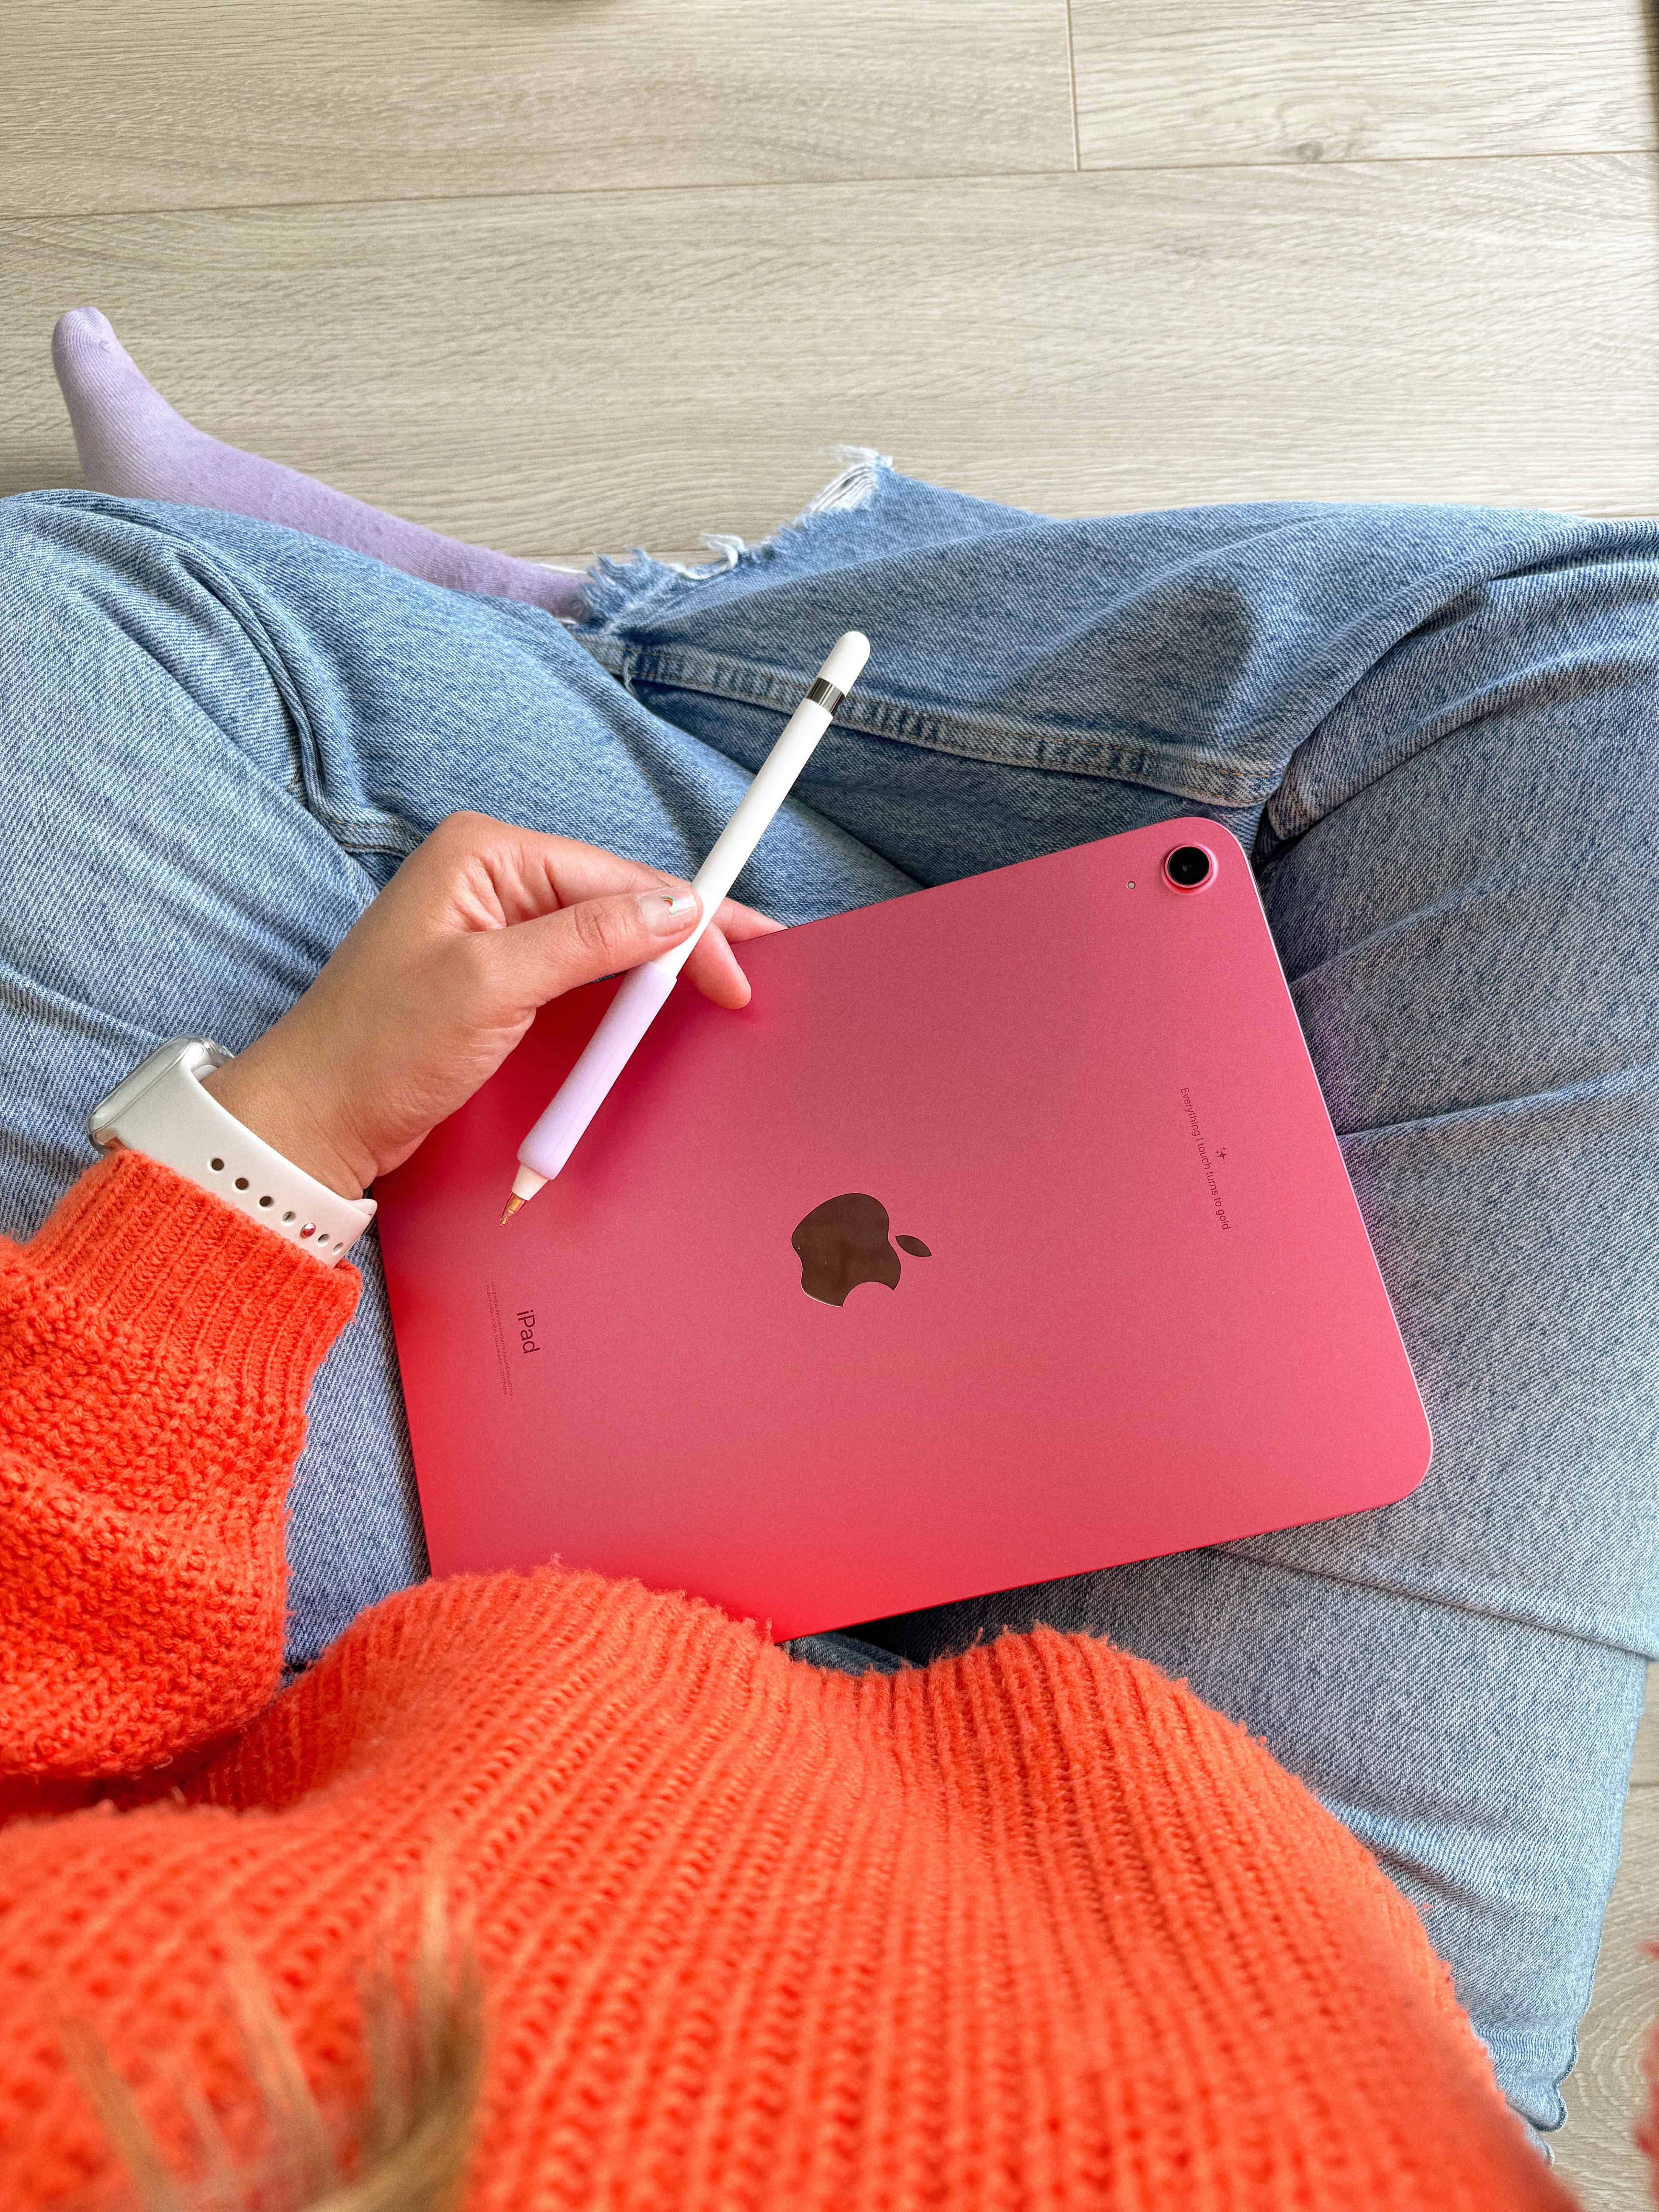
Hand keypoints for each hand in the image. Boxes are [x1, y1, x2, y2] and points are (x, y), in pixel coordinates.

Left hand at [201, 811, 782, 1197]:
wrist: (317, 1119)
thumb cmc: (377, 1048)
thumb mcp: (489, 986)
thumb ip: (586, 941)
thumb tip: (675, 909)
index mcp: (483, 854)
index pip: (616, 878)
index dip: (689, 920)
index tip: (743, 962)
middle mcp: (491, 877)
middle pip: (619, 900)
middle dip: (686, 939)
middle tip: (751, 977)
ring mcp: (495, 928)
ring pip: (608, 937)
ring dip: (662, 967)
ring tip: (726, 986)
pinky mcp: (498, 976)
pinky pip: (582, 972)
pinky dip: (625, 993)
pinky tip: (664, 1003)